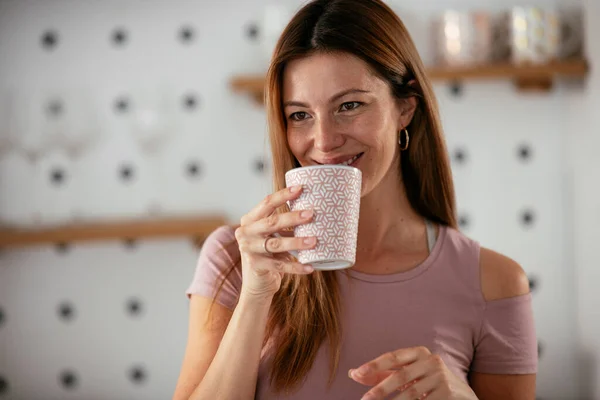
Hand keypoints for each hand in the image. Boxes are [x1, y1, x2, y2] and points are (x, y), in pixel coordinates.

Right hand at [236, 185, 316, 299]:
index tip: (300, 188)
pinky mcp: (256, 266)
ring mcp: (248, 250)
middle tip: (311, 214)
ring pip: (276, 244)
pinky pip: (280, 265)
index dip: (283, 195)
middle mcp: (245, 232)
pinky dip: (296, 267)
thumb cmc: (270, 254)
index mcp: (250, 220)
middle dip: (292, 217)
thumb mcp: (272, 235)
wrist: (257, 283)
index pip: (266, 203)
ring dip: (296, 242)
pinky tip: (310, 267)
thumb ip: (284, 224)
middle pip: (271, 222)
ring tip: (314, 240)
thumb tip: (313, 211)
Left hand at [349, 346, 477, 399]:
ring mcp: (441, 376)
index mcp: (419, 352)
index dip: (374, 365)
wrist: (463, 395)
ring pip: (411, 393)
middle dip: (381, 390)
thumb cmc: (428, 382)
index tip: (357, 374)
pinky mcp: (448, 392)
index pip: (392, 357)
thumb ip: (382, 374)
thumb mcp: (408, 374)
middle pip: (400, 375)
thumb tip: (354, 374)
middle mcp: (431, 360)